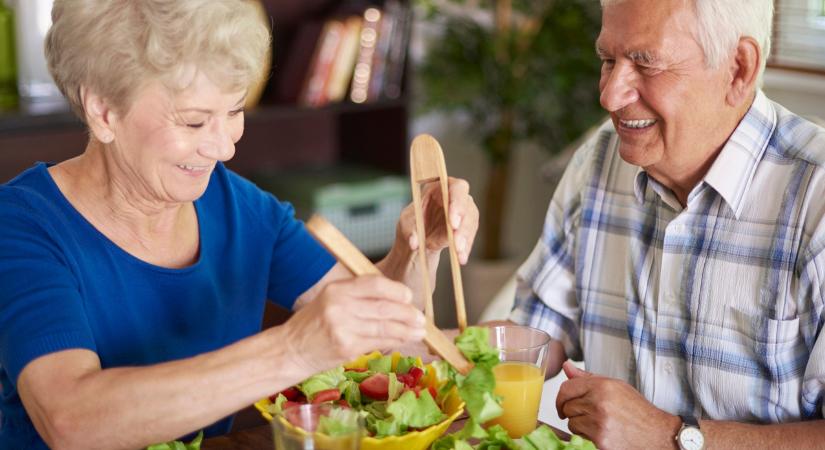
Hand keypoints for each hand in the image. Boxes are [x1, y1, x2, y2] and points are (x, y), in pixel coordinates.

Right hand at [282, 275, 426, 375]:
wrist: (290, 350)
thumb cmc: (313, 324)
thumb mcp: (330, 299)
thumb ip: (358, 296)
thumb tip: (395, 298)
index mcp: (337, 289)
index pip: (375, 284)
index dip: (396, 290)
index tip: (408, 297)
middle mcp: (340, 306)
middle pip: (384, 306)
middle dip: (407, 313)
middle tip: (420, 318)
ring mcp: (343, 328)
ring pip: (385, 326)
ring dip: (406, 329)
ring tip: (419, 331)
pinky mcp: (347, 348)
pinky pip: (379, 342)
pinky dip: (395, 341)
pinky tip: (404, 340)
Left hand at [396, 177, 478, 263]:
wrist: (418, 238)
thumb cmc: (412, 224)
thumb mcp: (406, 225)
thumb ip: (410, 231)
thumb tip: (414, 243)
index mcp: (441, 187)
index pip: (456, 188)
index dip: (457, 203)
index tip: (453, 222)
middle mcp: (456, 197)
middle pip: (467, 206)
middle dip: (463, 226)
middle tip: (456, 243)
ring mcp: (464, 212)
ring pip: (471, 223)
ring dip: (465, 239)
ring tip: (459, 254)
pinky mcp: (466, 228)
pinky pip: (469, 237)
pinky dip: (465, 248)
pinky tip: (461, 258)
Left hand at [556, 361, 680, 449]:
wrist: (657, 435)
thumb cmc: (638, 411)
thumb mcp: (616, 387)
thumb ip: (588, 378)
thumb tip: (567, 367)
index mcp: (603, 386)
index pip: (567, 387)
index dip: (561, 397)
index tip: (563, 403)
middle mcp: (599, 402)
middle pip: (567, 406)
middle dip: (572, 411)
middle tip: (586, 414)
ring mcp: (599, 421)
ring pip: (571, 422)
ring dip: (579, 424)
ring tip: (597, 423)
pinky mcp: (600, 439)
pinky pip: (579, 435)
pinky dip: (586, 435)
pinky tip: (600, 432)